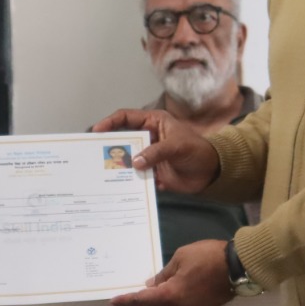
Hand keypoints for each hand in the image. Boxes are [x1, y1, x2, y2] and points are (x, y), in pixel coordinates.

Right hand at [90, 109, 220, 193]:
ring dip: (117, 166)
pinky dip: (127, 180)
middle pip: (122, 139)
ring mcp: (147, 156)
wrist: (211, 173)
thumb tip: (134, 163)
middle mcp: (147, 138)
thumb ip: (156, 152)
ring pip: (126, 159)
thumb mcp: (177, 147)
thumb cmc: (197, 151)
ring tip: (100, 173)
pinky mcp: (150, 172)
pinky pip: (134, 176)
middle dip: (109, 146)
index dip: (110, 122)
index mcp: (153, 123)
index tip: (96, 131)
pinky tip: (117, 187)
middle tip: (93, 154)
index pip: (126, 118)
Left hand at [110, 239, 233, 305]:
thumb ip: (164, 273)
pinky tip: (176, 288)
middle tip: (136, 291)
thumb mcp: (181, 258)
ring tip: (156, 287)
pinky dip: (174, 300)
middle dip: (143, 302)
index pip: (142, 300)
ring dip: (160, 302)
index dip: (127, 301)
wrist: (238, 266)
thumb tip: (153, 284)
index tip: (113, 302)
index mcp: (171, 295)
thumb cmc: (207, 257)